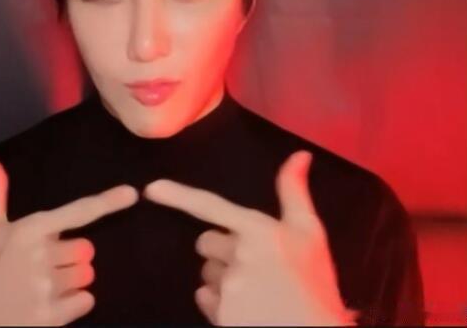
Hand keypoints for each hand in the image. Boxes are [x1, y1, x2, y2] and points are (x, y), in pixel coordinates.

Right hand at [0, 151, 137, 325]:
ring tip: (41, 285)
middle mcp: (42, 256)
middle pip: (86, 249)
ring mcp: (47, 289)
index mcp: (29, 230)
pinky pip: (86, 301)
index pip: (77, 212)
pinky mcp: (51, 318)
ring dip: (70, 281)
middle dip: (69, 256)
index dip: (108, 202)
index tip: (132, 194)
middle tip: (42, 264)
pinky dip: (72, 304)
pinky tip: (47, 305)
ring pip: (86, 276)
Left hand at [143, 150, 357, 325]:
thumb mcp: (310, 233)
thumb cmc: (315, 283)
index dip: (177, 195)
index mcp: (257, 229)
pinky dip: (218, 303)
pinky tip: (244, 308)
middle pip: (206, 243)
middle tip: (252, 265)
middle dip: (221, 250)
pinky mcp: (220, 314)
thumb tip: (299, 155)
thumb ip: (295, 192)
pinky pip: (204, 299)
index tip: (151, 189)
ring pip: (207, 273)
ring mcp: (227, 286)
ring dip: (222, 278)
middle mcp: (237, 254)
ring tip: (254, 291)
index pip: (208, 206)